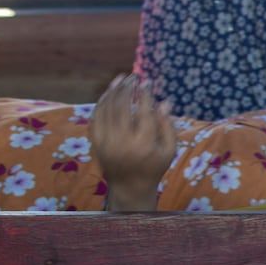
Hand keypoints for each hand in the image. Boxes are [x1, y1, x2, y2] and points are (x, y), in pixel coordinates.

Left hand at [92, 75, 175, 211]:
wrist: (129, 187)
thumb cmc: (154, 167)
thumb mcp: (169, 151)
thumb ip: (168, 127)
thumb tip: (163, 102)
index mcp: (144, 144)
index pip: (144, 112)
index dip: (145, 94)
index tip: (147, 82)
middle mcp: (123, 142)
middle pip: (122, 107)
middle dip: (128, 88)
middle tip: (133, 77)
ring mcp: (106, 142)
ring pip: (107, 109)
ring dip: (113, 91)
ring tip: (120, 79)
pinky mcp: (96, 142)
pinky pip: (96, 118)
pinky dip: (101, 103)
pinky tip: (108, 93)